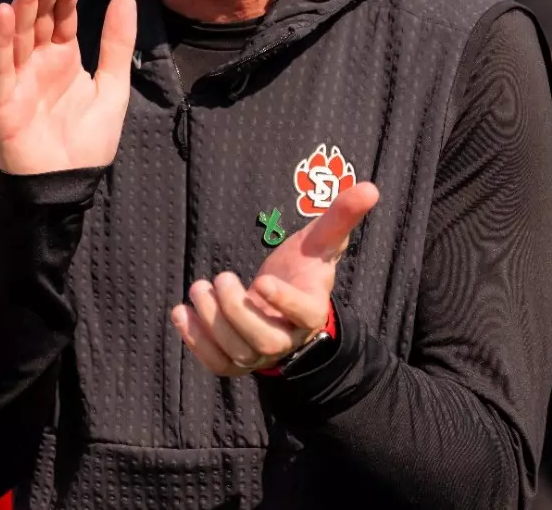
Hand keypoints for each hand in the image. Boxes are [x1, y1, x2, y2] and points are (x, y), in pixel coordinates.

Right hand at [0, 0, 136, 175]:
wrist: (64, 189)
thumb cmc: (84, 144)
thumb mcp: (111, 89)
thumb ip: (117, 45)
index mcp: (62, 58)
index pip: (63, 14)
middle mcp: (37, 63)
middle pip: (39, 16)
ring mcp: (17, 79)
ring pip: (19, 32)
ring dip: (24, 1)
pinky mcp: (2, 100)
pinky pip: (1, 65)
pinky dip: (3, 39)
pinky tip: (8, 13)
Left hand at [170, 182, 378, 375]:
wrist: (282, 303)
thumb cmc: (302, 269)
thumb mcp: (319, 242)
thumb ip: (340, 217)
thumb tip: (370, 187)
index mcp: (312, 311)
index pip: (303, 315)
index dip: (283, 301)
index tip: (262, 279)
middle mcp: (288, 340)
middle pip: (263, 340)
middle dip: (236, 311)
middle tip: (221, 278)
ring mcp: (261, 356)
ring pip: (236, 353)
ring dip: (211, 320)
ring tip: (199, 288)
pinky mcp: (236, 362)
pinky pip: (216, 363)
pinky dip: (195, 341)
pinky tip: (180, 312)